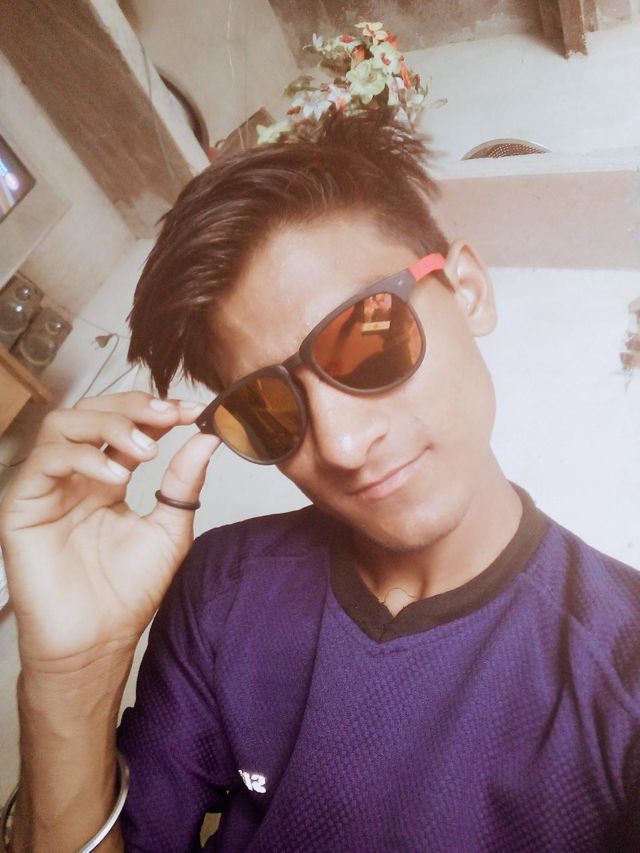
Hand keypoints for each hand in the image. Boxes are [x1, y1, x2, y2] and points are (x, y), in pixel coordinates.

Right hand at [0, 391, 219, 674]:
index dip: (158, 411)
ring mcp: (49, 486)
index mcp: (108, 477)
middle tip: (170, 416)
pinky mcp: (23, 504)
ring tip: (145, 450)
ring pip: (65, 424)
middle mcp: (77, 475)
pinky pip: (45, 460)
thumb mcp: (169, 529)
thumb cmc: (128, 592)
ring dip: (109, 425)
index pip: (128, 425)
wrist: (97, 641)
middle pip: (94, 411)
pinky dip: (82, 457)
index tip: (194, 411)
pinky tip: (114, 477)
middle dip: (134, 407)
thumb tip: (209, 438)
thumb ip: (184, 482)